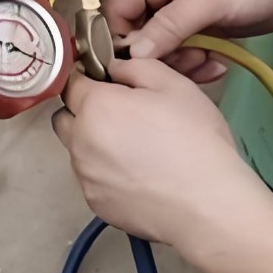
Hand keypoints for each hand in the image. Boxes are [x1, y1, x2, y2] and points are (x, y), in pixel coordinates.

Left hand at [51, 57, 268, 245]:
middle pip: (65, 117)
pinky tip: (138, 176)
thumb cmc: (194, 140)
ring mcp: (86, 176)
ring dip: (95, 143)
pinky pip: (92, 179)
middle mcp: (80, 141)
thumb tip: (114, 70)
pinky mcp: (96, 203)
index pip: (71, 82)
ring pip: (78, 150)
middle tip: (121, 115)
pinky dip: (106, 173)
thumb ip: (134, 67)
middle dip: (84, 111)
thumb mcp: (173, 85)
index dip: (89, 79)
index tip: (110, 85)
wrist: (207, 205)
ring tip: (135, 149)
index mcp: (95, 106)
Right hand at [108, 0, 272, 78]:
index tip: (136, 68)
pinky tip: (220, 65)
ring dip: (184, 63)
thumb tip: (132, 54)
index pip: (118, 11)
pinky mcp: (209, 27)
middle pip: (141, 35)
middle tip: (188, 63)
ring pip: (167, 49)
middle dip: (161, 56)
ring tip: (209, 63)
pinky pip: (191, 53)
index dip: (121, 40)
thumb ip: (167, 27)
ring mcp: (189, 12)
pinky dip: (201, 63)